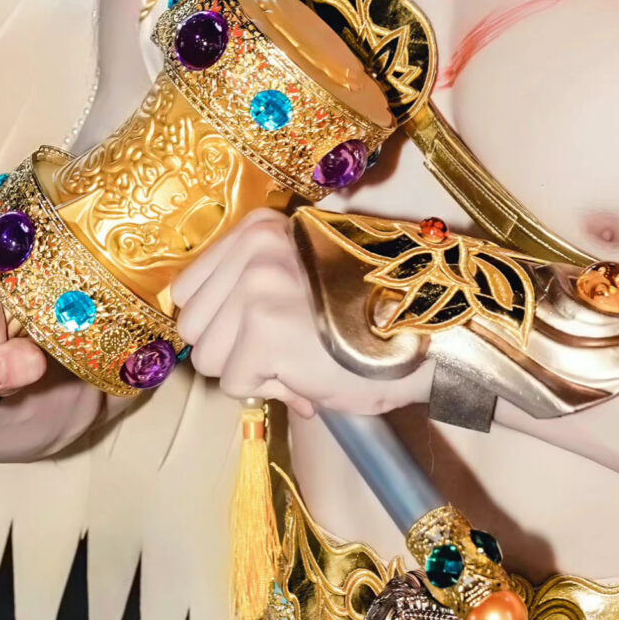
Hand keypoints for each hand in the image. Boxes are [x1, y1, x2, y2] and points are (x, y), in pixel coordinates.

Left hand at [171, 212, 433, 419]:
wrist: (429, 335)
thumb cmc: (371, 319)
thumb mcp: (303, 280)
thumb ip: (252, 296)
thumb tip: (210, 344)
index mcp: (259, 228)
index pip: (188, 290)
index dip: (221, 325)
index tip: (256, 336)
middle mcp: (254, 249)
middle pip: (193, 326)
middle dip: (232, 353)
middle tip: (284, 354)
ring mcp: (257, 287)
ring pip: (208, 358)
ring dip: (251, 373)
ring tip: (300, 361)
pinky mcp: (265, 330)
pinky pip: (237, 382)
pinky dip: (272, 390)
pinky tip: (309, 374)